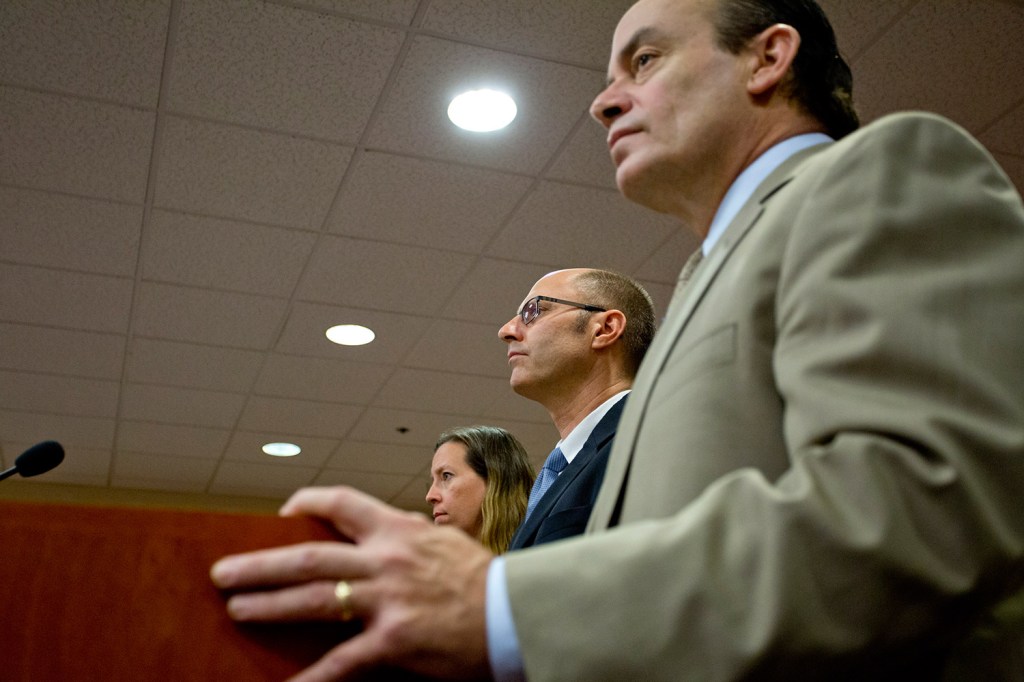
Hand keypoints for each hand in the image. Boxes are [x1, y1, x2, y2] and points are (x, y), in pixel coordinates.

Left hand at [210, 486, 493, 680]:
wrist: (515, 613)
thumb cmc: (486, 579)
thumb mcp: (445, 542)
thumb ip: (409, 538)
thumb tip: (389, 530)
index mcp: (399, 531)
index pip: (342, 504)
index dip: (306, 503)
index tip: (283, 511)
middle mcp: (386, 560)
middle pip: (310, 555)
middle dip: (261, 563)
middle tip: (224, 571)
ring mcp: (387, 600)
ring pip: (314, 598)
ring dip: (269, 604)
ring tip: (237, 608)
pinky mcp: (393, 642)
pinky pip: (341, 661)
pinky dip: (311, 677)